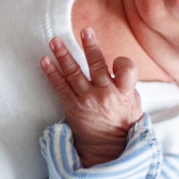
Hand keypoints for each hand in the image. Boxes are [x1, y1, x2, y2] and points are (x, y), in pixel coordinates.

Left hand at [40, 30, 142, 167]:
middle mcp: (104, 95)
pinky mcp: (72, 106)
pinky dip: (51, 73)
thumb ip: (127, 84)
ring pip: (74, 73)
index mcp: (124, 94)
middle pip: (97, 67)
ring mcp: (86, 100)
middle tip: (85, 31)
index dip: (122, 63)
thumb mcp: (134, 104)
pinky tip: (44, 60)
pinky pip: (60, 87)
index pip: (126, 71)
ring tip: (55, 40)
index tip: (116, 59)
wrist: (106, 148)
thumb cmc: (122, 122)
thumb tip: (118, 65)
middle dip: (90, 47)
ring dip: (63, 55)